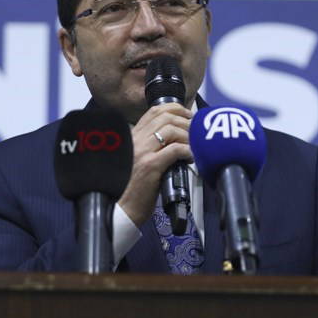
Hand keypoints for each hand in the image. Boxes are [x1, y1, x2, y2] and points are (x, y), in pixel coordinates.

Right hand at [118, 103, 193, 225]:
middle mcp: (135, 140)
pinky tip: (191, 158)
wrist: (121, 208)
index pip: (154, 111)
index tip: (187, 115)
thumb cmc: (132, 187)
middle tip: (196, 129)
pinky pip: (175, 150)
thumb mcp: (138, 159)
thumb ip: (150, 146)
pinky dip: (187, 151)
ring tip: (194, 145)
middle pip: (165, 117)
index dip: (175, 109)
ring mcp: (142, 152)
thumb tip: (175, 138)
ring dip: (188, 135)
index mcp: (132, 137)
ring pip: (171, 130)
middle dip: (185, 120)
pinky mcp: (150, 166)